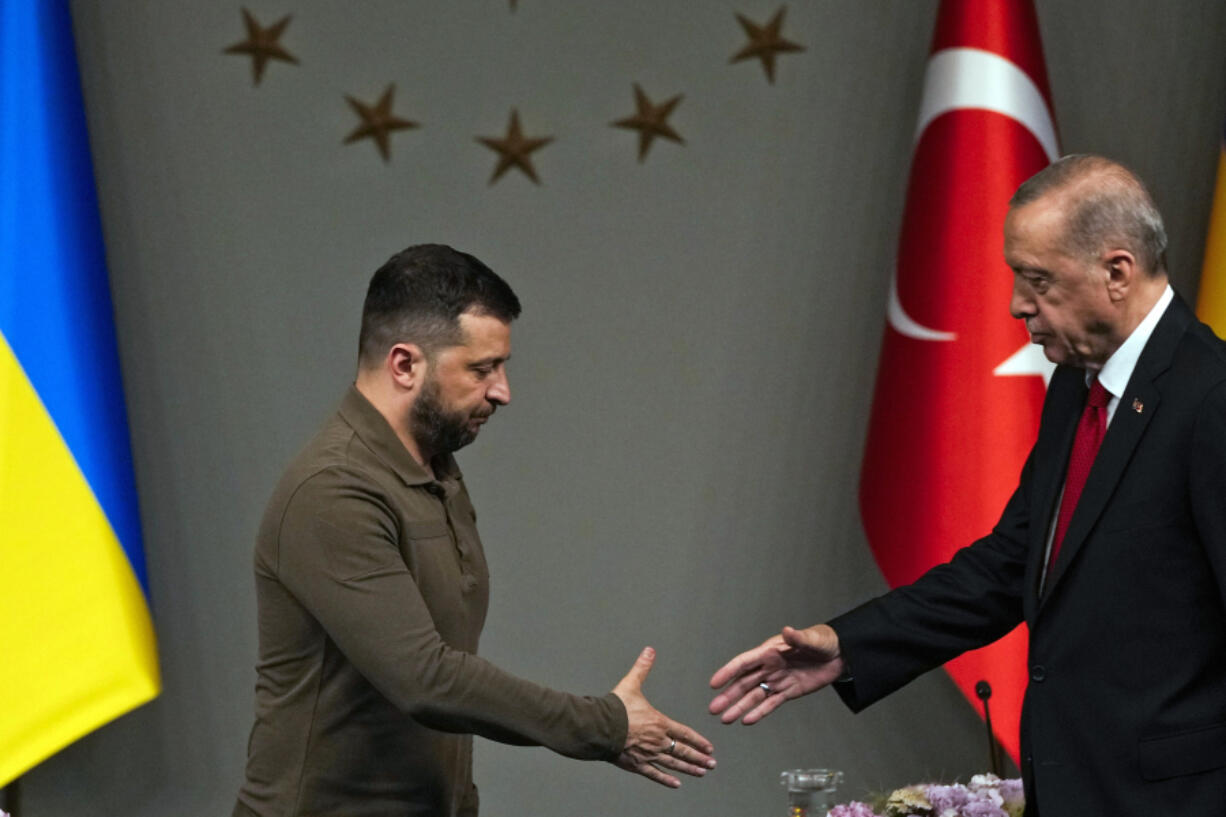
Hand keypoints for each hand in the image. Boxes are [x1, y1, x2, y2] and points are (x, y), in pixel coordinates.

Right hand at [611, 646, 715, 787]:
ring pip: (673, 764)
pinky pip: (654, 774)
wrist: (598, 726)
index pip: (684, 733)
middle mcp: (657, 741)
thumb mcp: (631, 684)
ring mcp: (648, 754)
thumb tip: (649, 650)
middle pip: (683, 752)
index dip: (698, 740)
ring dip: (689, 769)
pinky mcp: (636, 764)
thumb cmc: (614, 707)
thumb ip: (642, 668)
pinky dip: (666, 780)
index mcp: (659, 722)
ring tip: (701, 772)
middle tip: (712, 764)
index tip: (710, 747)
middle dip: (699, 758)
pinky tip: (676, 784)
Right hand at [708, 624, 844, 724]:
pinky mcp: (788, 692)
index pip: (744, 663)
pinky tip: (747, 721)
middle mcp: (769, 667)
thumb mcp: (812, 639)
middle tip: (713, 709)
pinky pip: (771, 704)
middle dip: (728, 696)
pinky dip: (759, 712)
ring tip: (725, 719)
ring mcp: (778, 680)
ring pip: (754, 696)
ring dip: (739, 707)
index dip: (728, 672)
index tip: (714, 683)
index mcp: (770, 652)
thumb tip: (788, 630)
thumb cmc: (823, 641)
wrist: (840, 655)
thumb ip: (798, 638)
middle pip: (744, 683)